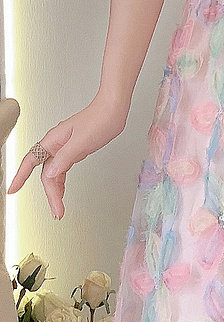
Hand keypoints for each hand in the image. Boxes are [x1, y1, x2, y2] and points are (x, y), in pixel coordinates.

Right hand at [6, 94, 128, 219]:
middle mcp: (56, 145)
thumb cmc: (99, 119)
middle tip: (57, 211)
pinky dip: (61, 182)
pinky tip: (62, 191)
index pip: (31, 161)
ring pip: (54, 174)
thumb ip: (65, 158)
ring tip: (59, 208)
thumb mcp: (81, 141)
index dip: (20, 176)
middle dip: (49, 194)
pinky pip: (62, 170)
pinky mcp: (74, 151)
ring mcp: (65, 148)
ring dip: (56, 191)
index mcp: (53, 140)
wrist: (113, 110)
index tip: (12, 189)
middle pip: (46, 174)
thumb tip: (50, 173)